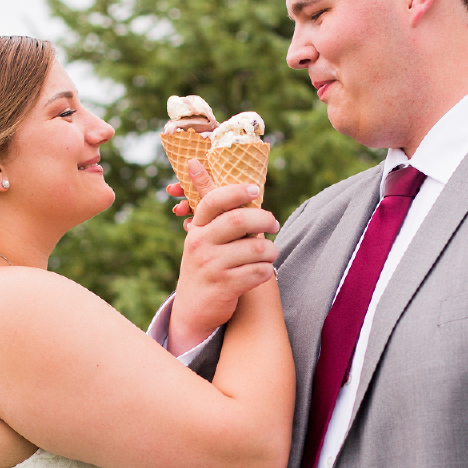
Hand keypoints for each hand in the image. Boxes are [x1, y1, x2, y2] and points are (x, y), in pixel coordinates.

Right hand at [169, 159, 279, 352]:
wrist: (194, 307)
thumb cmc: (207, 262)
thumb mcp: (202, 234)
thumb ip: (209, 203)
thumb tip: (194, 160)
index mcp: (197, 228)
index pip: (214, 201)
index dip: (238, 192)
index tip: (256, 191)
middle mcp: (200, 245)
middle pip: (239, 221)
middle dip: (264, 220)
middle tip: (274, 224)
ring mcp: (211, 267)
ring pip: (256, 249)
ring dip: (270, 251)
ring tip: (270, 253)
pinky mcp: (225, 287)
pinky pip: (259, 272)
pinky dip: (267, 271)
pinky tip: (263, 271)